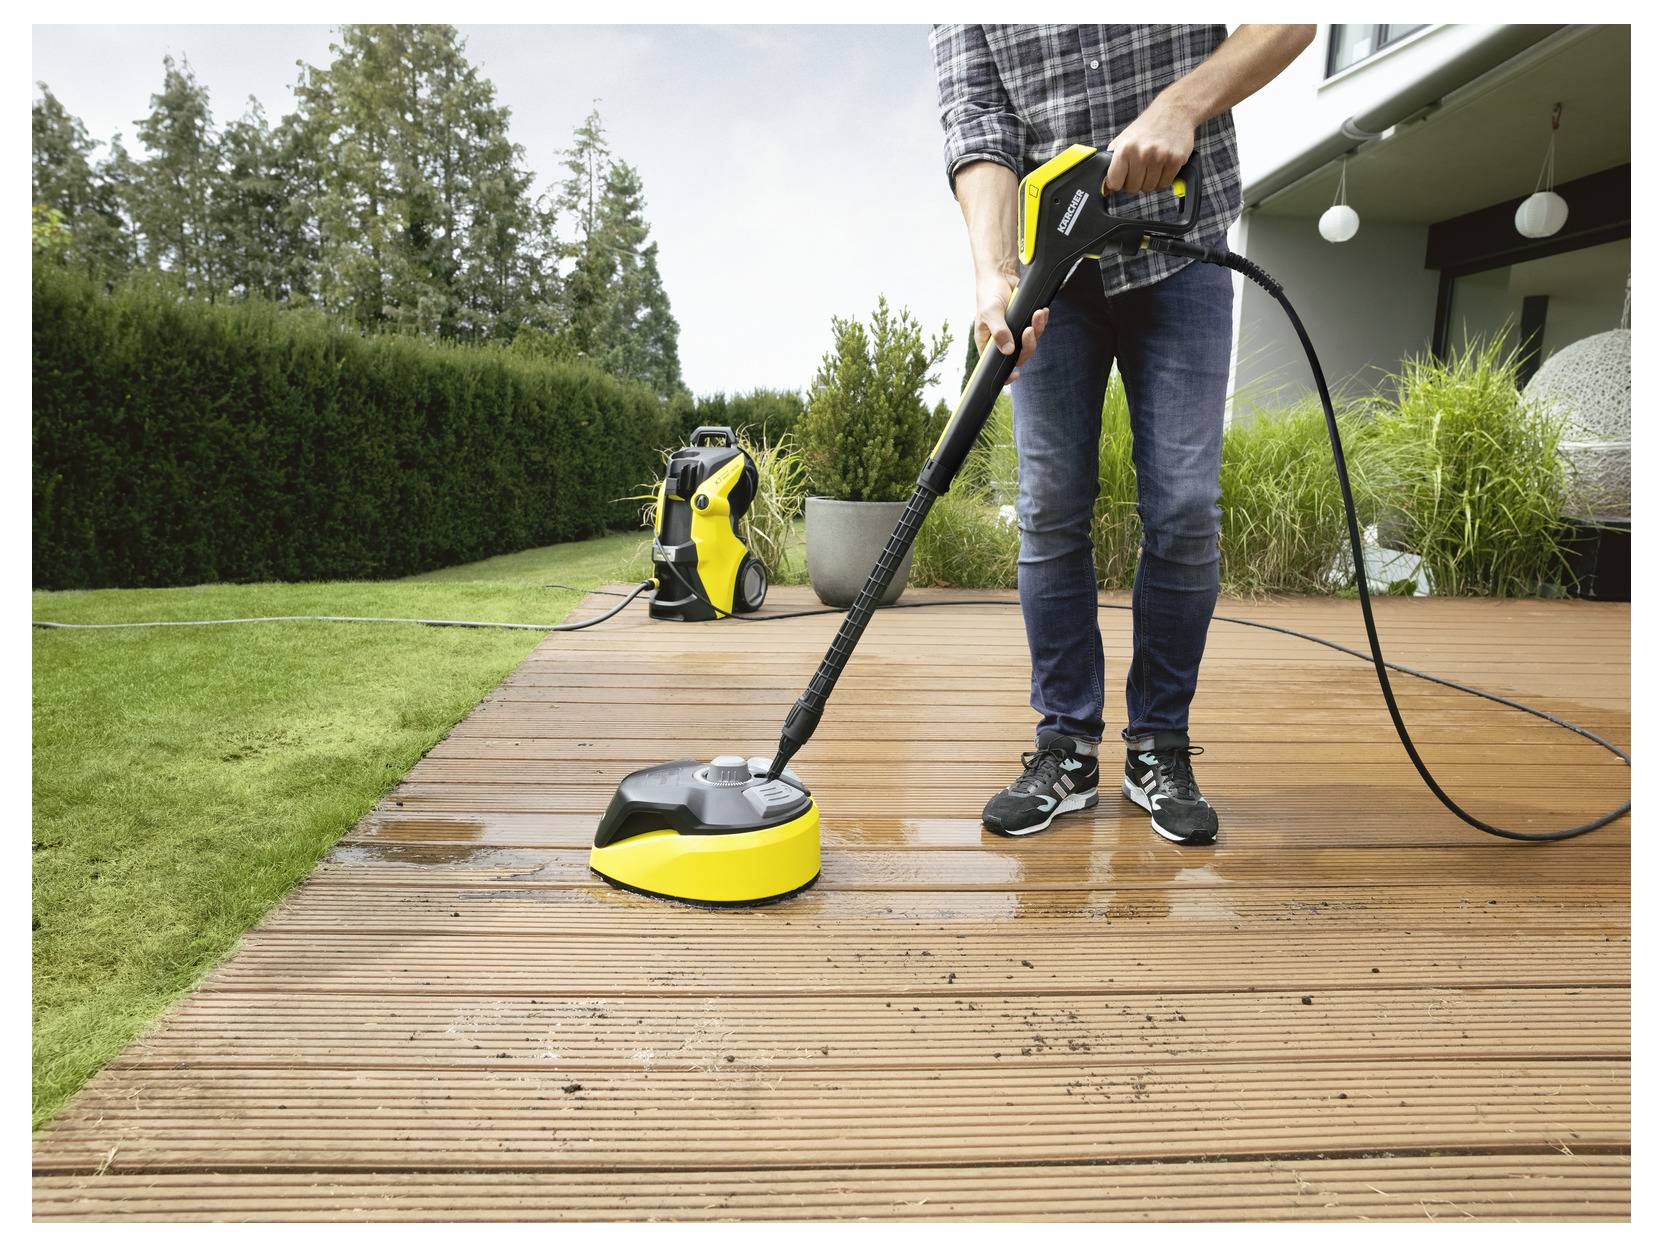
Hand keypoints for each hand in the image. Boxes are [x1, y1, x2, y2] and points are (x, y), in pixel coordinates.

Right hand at [974, 265, 1048, 384]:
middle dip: (1028, 344)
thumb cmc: (989, 294)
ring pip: (1031, 342)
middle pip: (1019, 355)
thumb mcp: (990, 313)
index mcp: (988, 343)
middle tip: (1029, 330)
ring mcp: (1014, 332)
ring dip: (1037, 330)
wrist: (1000, 275)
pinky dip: (1041, 321)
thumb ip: (999, 332)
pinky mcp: (1025, 322)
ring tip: (1038, 314)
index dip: (1006, 374)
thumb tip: (1009, 350)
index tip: (1015, 376)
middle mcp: (1002, 341)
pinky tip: (1042, 311)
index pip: (996, 365)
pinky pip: (1037, 328)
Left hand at [1103, 97, 1196, 194]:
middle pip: (1133, 188)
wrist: (1174, 109)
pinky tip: (1163, 166)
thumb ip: (1112, 162)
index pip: (1115, 183)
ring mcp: (1159, 157)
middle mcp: (1141, 153)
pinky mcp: (1175, 160)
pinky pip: (1165, 184)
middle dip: (1136, 182)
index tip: (1122, 177)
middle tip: (1140, 168)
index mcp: (1124, 148)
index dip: (1118, 182)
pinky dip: (1163, 179)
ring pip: (1149, 188)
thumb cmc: (1147, 126)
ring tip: (1152, 165)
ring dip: (1150, 181)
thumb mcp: (1124, 139)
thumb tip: (1105, 189)